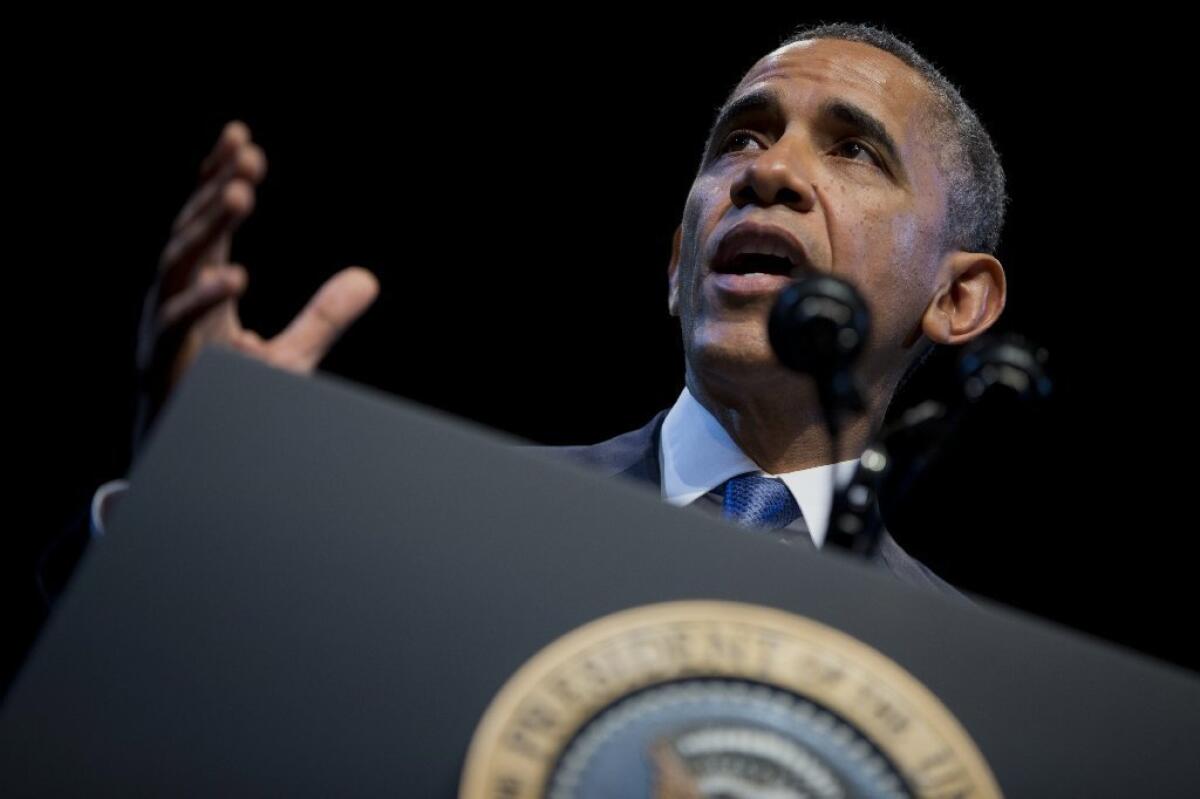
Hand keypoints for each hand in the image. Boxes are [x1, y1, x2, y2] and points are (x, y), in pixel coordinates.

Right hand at [134, 121, 379, 445]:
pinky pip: (175, 326)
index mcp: (200, 291)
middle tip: (246, 155)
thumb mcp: (291, 356)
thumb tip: (368, 278)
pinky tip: (235, 275)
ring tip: (241, 192)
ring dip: (207, 228)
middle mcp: (174, 302)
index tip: (241, 137)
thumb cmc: (232, 407)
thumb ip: (324, 315)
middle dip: (215, 191)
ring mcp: (163, 332)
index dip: (218, 178)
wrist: (195, 466)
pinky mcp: (161, 368)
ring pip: (177, 266)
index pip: (207, 224)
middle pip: (190, 232)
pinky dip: (202, 299)